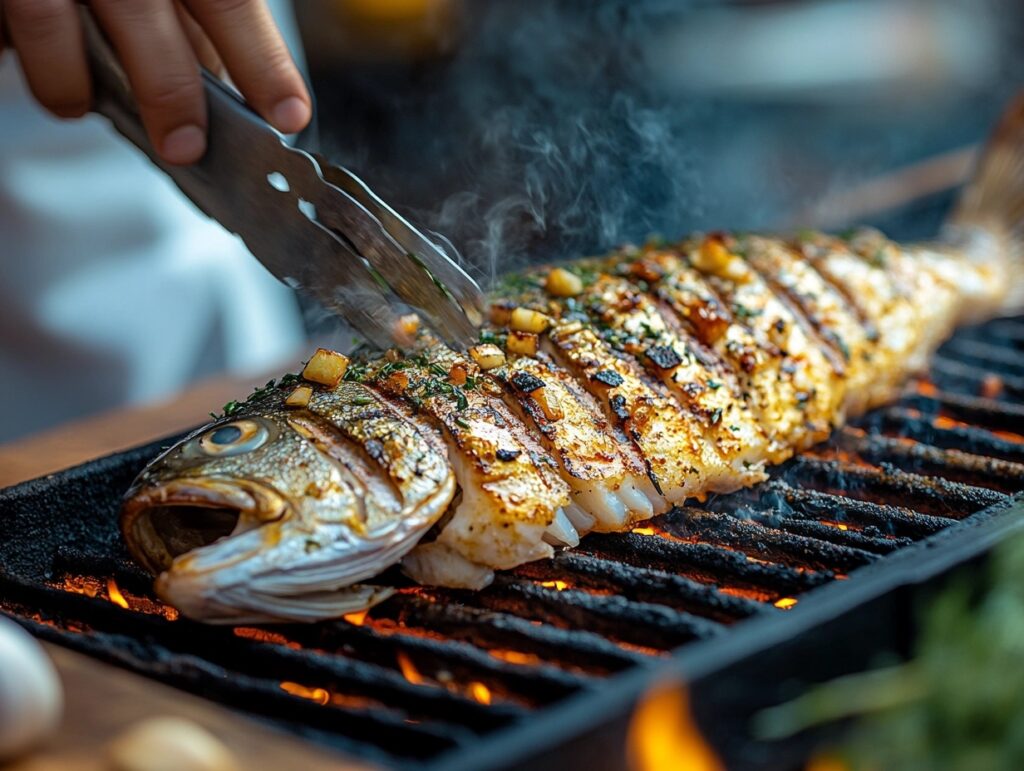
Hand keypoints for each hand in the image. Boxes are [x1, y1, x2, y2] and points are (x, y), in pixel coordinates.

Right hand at [0, 0, 311, 164]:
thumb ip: (192, 29)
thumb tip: (230, 98)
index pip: (230, 3)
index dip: (262, 63)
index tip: (289, 116)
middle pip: (146, 16)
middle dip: (171, 91)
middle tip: (186, 147)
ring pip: (56, 21)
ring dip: (74, 84)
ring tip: (80, 108)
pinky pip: (15, 32)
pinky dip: (35, 66)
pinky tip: (52, 83)